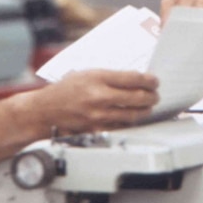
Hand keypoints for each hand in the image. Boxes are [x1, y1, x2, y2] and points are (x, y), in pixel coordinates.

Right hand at [31, 69, 158, 134]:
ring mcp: (98, 115)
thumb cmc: (66, 89)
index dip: (148, 80)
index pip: (132, 78)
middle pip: (137, 97)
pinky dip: (130, 121)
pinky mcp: (97, 128)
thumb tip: (135, 79)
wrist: (47, 110)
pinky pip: (121, 126)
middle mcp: (99, 96)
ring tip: (147, 106)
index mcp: (97, 78)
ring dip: (144, 110)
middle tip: (155, 95)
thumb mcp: (87, 73)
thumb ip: (110, 76)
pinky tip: (134, 117)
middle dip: (151, 96)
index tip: (154, 81)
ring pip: (132, 114)